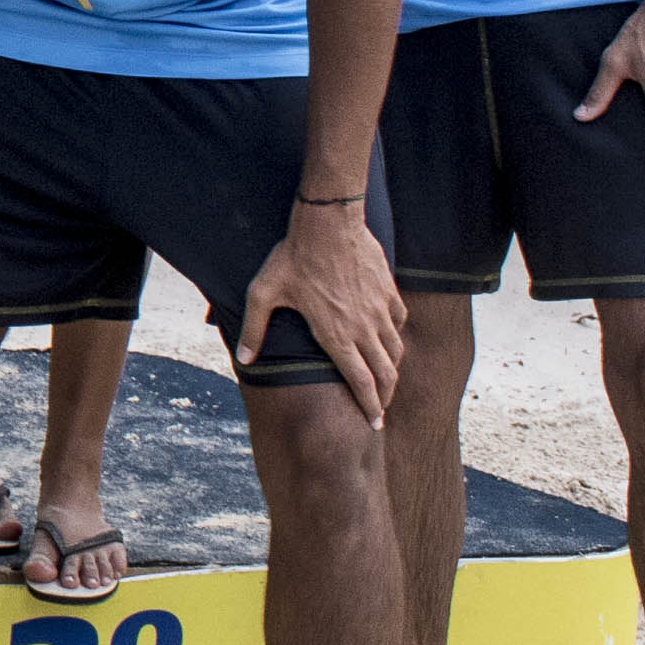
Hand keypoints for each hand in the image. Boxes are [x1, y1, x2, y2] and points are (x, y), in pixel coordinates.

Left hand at [238, 199, 405, 425]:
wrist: (328, 222)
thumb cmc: (292, 257)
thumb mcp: (263, 293)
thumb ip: (255, 329)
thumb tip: (245, 359)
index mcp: (336, 335)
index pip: (362, 383)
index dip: (371, 407)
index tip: (375, 423)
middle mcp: (363, 328)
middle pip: (386, 374)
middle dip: (386, 397)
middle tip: (382, 410)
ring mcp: (379, 310)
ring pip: (396, 350)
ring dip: (393, 369)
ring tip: (386, 379)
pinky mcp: (388, 292)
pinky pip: (399, 322)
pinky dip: (396, 336)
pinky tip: (389, 337)